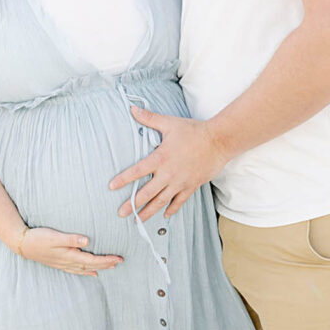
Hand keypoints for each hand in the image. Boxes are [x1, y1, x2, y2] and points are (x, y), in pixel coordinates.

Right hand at [16, 226, 122, 274]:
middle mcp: (68, 262)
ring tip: (111, 266)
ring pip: (86, 268)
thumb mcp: (54, 236)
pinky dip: (87, 271)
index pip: (93, 260)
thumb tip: (87, 240)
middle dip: (106, 264)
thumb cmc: (39, 238)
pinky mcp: (60, 263)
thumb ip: (70, 238)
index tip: (119, 258)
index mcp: (70, 255)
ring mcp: (64, 264)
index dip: (107, 260)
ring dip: (99, 267)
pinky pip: (77, 270)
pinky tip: (92, 272)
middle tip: (120, 262)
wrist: (23, 245)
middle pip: (92, 265)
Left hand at [108, 108, 224, 220]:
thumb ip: (150, 118)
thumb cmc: (193, 131)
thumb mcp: (169, 123)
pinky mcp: (191, 186)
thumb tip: (132, 109)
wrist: (218, 141)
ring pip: (161, 201)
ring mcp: (180, 182)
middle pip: (147, 193)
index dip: (123, 179)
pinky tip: (165, 215)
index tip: (111, 186)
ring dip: (148, 212)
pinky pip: (179, 201)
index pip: (137, 171)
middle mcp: (168, 174)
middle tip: (120, 212)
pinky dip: (172, 209)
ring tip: (138, 220)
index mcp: (161, 158)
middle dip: (132, 204)